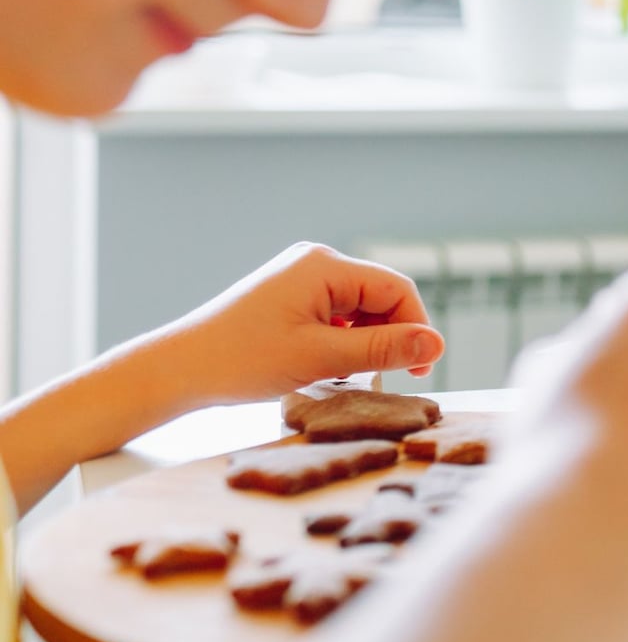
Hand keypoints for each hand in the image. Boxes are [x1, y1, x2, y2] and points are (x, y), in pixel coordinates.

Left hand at [152, 242, 443, 405]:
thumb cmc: (241, 361)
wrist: (176, 370)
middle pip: (379, 296)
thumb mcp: (321, 358)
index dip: (415, 328)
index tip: (418, 371)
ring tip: (351, 376)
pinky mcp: (288, 297)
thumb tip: (438, 344)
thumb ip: (383, 349)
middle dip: (389, 336)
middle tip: (387, 379)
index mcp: (325, 265)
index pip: (396, 289)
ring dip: (365, 342)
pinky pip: (334, 314)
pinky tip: (328, 367)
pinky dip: (342, 341)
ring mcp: (299, 278)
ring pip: (358, 308)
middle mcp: (315, 262)